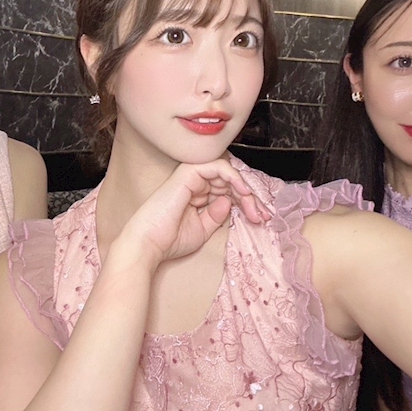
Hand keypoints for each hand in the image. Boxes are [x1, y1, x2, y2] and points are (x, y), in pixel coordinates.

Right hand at [115, 159, 269, 272]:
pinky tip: (243, 192)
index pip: (227, 190)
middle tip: (263, 215)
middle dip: (250, 198)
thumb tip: (230, 202)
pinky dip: (234, 176)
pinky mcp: (189, 173)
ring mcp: (191, 176)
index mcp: (197, 194)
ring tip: (254, 208)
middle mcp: (195, 183)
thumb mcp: (202, 229)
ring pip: (228, 173)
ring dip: (245, 190)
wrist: (148, 244)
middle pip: (231, 181)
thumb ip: (217, 214)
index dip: (246, 202)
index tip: (260, 218)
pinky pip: (218, 166)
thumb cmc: (169, 240)